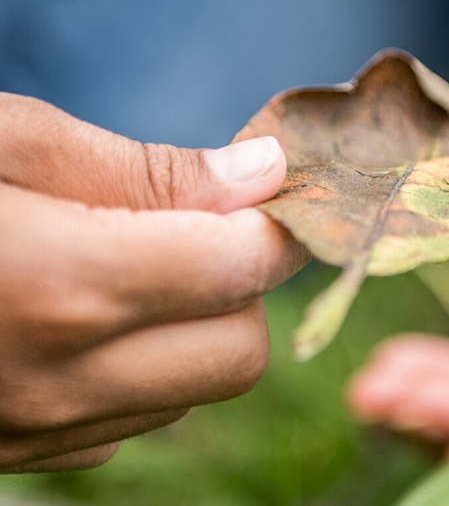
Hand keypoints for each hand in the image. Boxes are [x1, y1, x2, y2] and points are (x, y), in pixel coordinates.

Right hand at [0, 93, 308, 472]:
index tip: (270, 187)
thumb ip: (142, 170)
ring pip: (193, 391)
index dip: (275, 221)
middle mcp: (58, 381)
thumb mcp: (2, 139)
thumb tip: (261, 176)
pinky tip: (87, 314)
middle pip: (239, 350)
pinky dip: (142, 367)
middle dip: (242, 283)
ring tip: (133, 259)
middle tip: (201, 221)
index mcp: (63, 285)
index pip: (242, 268)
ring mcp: (32, 433)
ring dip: (195, 326)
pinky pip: (130, 419)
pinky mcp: (12, 455)